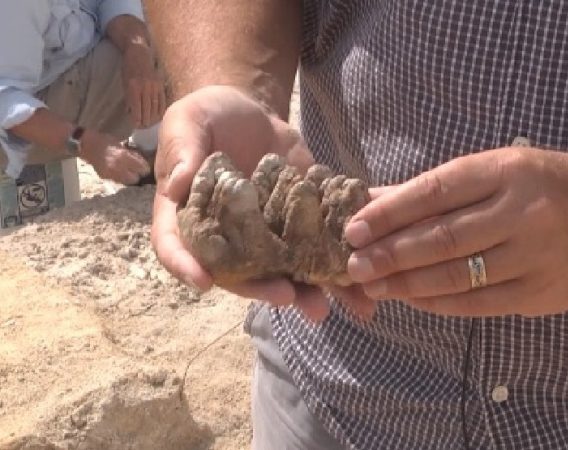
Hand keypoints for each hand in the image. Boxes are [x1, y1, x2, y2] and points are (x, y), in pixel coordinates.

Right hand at [80, 129, 149, 184]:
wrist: (86, 145)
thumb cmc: (104, 141)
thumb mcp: (120, 145)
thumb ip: (130, 154)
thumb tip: (141, 161)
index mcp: (123, 156)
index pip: (141, 168)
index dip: (144, 168)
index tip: (145, 167)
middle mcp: (118, 167)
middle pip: (135, 179)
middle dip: (137, 175)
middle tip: (137, 171)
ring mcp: (110, 173)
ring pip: (126, 182)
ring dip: (129, 178)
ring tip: (128, 172)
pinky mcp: (105, 177)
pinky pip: (117, 181)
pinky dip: (120, 178)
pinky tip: (119, 172)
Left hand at [121, 42, 165, 126]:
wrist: (139, 53)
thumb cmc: (128, 68)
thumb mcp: (124, 83)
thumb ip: (128, 99)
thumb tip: (131, 114)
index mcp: (133, 87)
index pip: (136, 109)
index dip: (137, 120)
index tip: (136, 126)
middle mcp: (145, 87)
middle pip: (147, 110)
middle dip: (145, 121)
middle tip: (144, 127)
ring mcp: (154, 86)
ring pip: (155, 107)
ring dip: (153, 118)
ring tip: (151, 124)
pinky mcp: (161, 85)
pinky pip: (162, 101)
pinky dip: (161, 110)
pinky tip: (159, 116)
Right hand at [151, 85, 339, 320]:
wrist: (250, 113)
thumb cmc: (207, 116)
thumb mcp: (187, 124)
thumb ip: (183, 152)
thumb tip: (177, 183)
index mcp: (188, 215)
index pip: (176, 246)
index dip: (186, 266)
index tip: (203, 282)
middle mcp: (223, 235)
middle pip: (236, 271)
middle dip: (261, 288)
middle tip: (286, 297)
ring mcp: (262, 233)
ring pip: (279, 270)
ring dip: (303, 290)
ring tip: (326, 305)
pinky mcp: (295, 222)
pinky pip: (312, 245)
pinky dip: (333, 260)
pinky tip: (355, 272)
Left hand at [345, 147, 567, 316]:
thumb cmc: (536, 186)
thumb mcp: (490, 171)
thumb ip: (431, 190)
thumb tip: (370, 201)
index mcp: (503, 172)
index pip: (434, 192)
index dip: (389, 213)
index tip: (353, 230)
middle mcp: (521, 213)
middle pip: (442, 238)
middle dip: (390, 255)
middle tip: (353, 266)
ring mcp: (534, 256)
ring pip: (458, 276)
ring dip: (407, 284)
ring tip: (372, 286)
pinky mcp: (541, 293)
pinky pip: (478, 303)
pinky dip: (438, 303)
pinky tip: (410, 299)